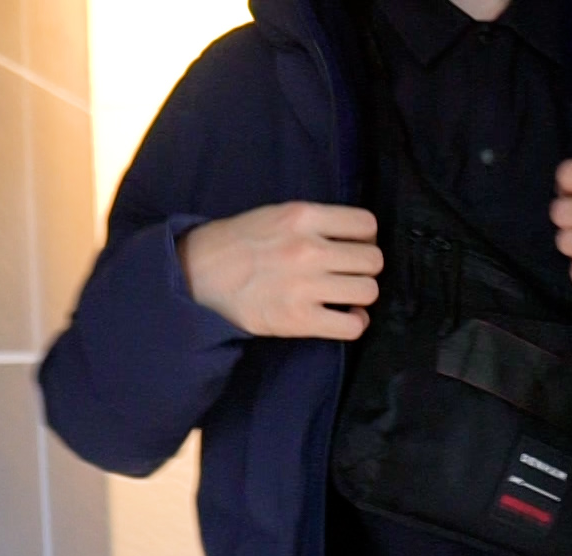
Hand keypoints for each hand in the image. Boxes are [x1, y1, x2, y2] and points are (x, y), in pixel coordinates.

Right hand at [179, 202, 382, 339]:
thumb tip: (358, 238)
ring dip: (360, 296)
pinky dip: (354, 323)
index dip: (366, 238)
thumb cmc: (240, 244)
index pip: (366, 224)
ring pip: (368, 291)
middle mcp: (308, 249)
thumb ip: (317, 222)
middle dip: (364, 268)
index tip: (354, 247)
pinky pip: (353, 326)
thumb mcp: (278, 214)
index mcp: (303, 217)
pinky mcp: (298, 319)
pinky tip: (342, 317)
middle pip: (373, 260)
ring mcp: (305, 286)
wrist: (198, 275)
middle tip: (347, 274)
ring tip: (344, 296)